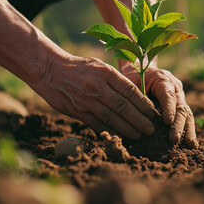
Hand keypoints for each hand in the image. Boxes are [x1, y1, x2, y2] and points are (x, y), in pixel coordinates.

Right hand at [34, 56, 156, 139]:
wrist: (50, 70)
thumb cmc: (79, 67)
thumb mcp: (99, 65)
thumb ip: (115, 79)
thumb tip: (135, 96)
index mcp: (105, 73)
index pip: (130, 90)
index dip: (143, 103)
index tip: (153, 113)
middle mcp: (97, 86)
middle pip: (123, 106)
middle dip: (139, 120)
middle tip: (151, 130)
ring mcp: (86, 100)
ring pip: (111, 118)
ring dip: (127, 129)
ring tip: (139, 136)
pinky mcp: (77, 111)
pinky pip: (97, 124)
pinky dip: (110, 132)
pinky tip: (120, 137)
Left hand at [121, 63, 197, 147]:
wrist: (140, 70)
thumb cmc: (133, 76)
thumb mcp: (132, 82)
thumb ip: (135, 97)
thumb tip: (134, 117)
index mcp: (163, 80)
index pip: (168, 95)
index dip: (169, 109)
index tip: (167, 122)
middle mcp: (175, 89)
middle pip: (181, 107)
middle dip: (178, 125)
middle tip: (173, 139)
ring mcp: (179, 98)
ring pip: (187, 114)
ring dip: (187, 131)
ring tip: (190, 145)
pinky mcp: (178, 107)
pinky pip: (185, 119)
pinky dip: (187, 132)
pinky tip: (189, 144)